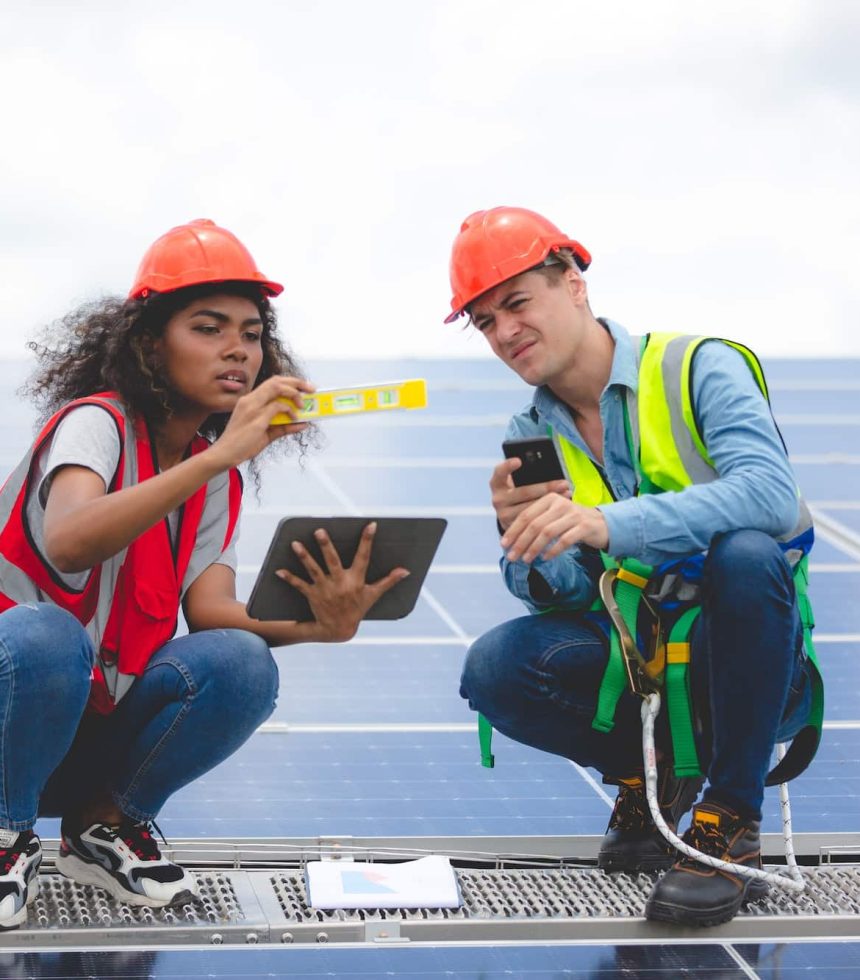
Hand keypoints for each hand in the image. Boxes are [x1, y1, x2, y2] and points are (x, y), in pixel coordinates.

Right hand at [210, 375, 315, 468]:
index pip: (271, 383)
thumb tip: (303, 424)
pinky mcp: (256, 419)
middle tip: (311, 389)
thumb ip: (284, 427)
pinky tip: (295, 418)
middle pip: (276, 381)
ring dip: (294, 394)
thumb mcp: (266, 434)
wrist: (224, 454)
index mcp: (249, 401)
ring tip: (303, 404)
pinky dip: (290, 411)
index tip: (304, 387)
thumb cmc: (242, 444)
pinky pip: (277, 407)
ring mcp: (252, 408)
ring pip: (277, 388)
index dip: (290, 382)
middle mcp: (250, 400)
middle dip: (297, 382)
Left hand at [275, 522, 409, 641]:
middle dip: (326, 546)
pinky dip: (289, 578)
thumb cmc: (357, 609)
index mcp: (356, 580)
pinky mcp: (312, 595)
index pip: (364, 557)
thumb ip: (388, 581)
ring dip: (304, 557)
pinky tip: (279, 570)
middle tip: (320, 530)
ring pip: (314, 570)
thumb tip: (406, 571)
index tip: (370, 525)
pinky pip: (299, 585)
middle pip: (332, 561)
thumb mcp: (374, 595)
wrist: (339, 630)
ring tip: (295, 544)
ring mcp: (325, 589)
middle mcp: (340, 583)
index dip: (368, 541)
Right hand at [490, 458, 569, 530]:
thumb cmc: (520, 490)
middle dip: (547, 487)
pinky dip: (548, 513)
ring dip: (551, 501)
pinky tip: (561, 508)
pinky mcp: (512, 527)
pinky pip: (533, 520)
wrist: (511, 514)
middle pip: (524, 492)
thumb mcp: (520, 482)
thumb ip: (528, 475)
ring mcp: (503, 515)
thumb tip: (551, 471)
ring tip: (567, 494)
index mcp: (497, 483)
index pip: (499, 472)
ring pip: (530, 508)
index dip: (508, 466)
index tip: (519, 460)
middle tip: (564, 483)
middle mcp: (497, 499)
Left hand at [500, 494, 608, 562]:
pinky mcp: (584, 527)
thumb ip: (536, 523)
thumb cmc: (571, 522)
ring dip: (534, 548)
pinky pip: (564, 540)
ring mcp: (573, 515)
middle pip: (535, 525)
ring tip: (526, 559)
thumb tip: (512, 541)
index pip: (526, 515)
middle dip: (521, 542)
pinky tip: (545, 558)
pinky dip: (553, 550)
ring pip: (548, 533)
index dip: (513, 531)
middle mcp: (560, 504)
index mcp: (549, 499)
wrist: (602, 523)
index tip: (503, 545)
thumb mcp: (553, 517)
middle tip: (512, 556)